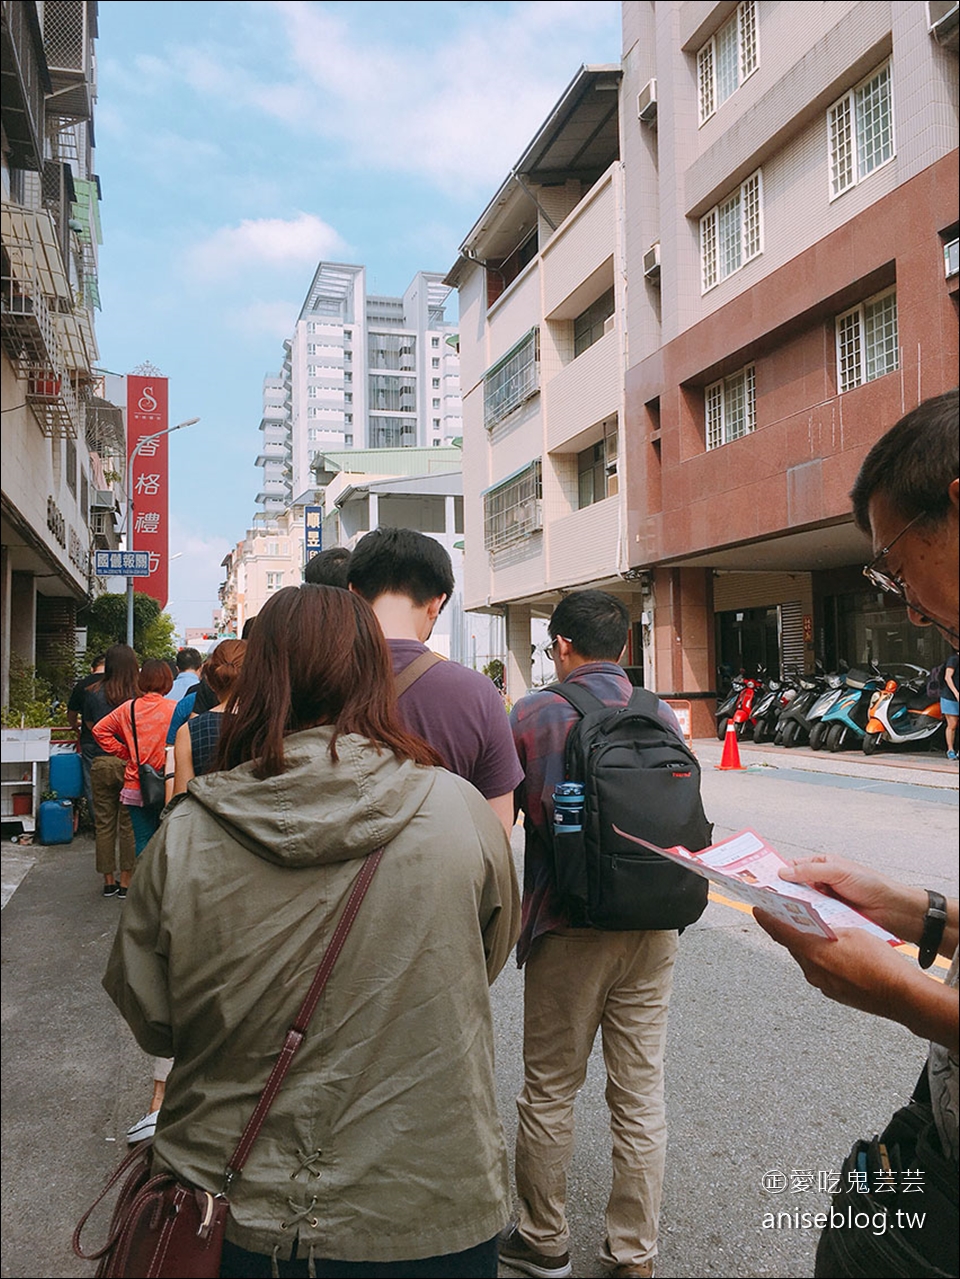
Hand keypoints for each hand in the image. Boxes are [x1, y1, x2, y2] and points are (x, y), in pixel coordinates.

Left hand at [755, 909, 904, 1014]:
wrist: (902, 996)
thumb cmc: (880, 963)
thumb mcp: (853, 932)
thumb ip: (829, 928)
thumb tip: (818, 928)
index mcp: (814, 952)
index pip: (781, 932)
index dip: (767, 919)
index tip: (758, 909)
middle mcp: (813, 971)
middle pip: (793, 945)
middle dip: (790, 930)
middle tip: (786, 915)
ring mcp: (823, 984)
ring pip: (807, 958)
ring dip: (807, 945)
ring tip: (815, 932)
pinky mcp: (833, 992)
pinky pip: (820, 970)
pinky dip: (820, 958)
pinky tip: (833, 952)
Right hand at [777, 854, 925, 941]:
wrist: (895, 911)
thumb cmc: (872, 884)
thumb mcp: (839, 871)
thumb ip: (810, 871)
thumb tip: (784, 872)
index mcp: (821, 867)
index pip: (792, 868)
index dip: (776, 873)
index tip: (760, 879)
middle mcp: (821, 884)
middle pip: (793, 889)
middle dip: (781, 894)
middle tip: (765, 900)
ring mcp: (825, 903)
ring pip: (801, 907)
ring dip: (794, 910)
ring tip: (779, 914)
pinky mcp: (831, 920)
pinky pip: (813, 921)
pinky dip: (806, 923)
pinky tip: (799, 926)